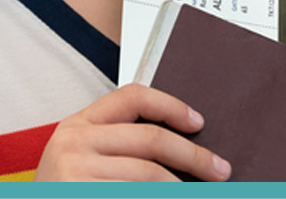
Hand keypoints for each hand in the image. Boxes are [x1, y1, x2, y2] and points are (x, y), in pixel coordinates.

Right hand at [33, 83, 231, 181]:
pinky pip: (137, 196)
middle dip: (194, 155)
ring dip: (183, 188)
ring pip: (152, 176)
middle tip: (221, 171)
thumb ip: (117, 144)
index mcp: (77, 125)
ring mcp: (75, 173)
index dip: (171, 105)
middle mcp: (74, 142)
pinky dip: (166, 198)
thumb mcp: (80, 162)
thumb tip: (181, 142)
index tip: (198, 122)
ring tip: (200, 194)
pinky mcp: (83, 195)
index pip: (132, 96)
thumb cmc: (64, 194)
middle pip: (151, 138)